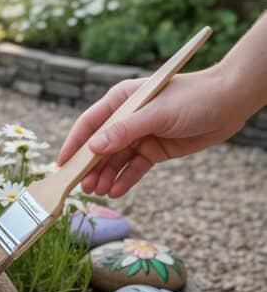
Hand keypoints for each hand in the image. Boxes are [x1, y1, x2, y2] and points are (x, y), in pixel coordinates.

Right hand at [57, 63, 241, 197]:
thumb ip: (125, 131)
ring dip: (105, 176)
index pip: (90, 123)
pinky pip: (135, 168)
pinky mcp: (154, 150)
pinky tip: (116, 192)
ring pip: (116, 160)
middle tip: (82, 187)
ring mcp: (140, 135)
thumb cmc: (193, 98)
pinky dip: (125, 180)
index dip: (74, 143)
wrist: (229, 103)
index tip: (62, 164)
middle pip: (100, 146)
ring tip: (98, 193)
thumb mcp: (157, 114)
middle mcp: (127, 118)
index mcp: (122, 100)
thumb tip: (94, 147)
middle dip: (90, 167)